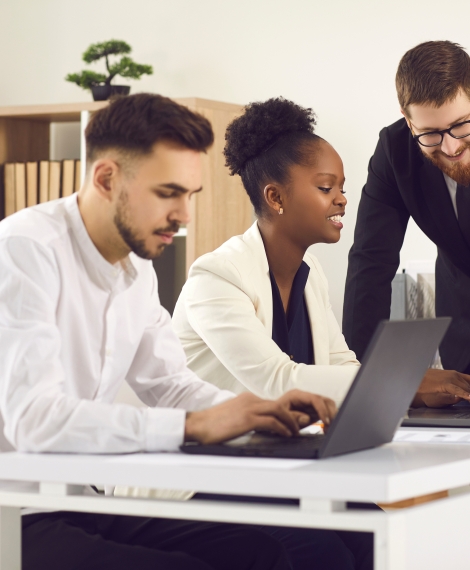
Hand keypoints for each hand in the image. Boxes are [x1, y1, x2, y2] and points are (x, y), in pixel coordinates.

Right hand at [184, 389, 336, 444]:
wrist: (196, 425)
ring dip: (291, 422)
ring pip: (279, 410)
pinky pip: (271, 421)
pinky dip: (282, 428)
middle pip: (281, 404)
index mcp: (249, 400)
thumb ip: (250, 419)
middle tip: (304, 426)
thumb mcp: (235, 419)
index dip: (289, 414)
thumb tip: (265, 428)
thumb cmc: (213, 426)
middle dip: (295, 415)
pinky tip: (286, 435)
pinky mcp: (246, 418)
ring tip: (297, 432)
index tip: (297, 423)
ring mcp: (249, 407)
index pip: (275, 403)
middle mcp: (251, 400)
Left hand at [412, 369, 469, 407]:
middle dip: (469, 394)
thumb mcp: (432, 399)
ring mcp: (453, 373)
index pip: (462, 392)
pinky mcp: (454, 373)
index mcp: (446, 383)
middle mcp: (451, 376)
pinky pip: (466, 377)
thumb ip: (447, 398)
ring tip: (469, 396)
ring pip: (468, 382)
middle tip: (469, 400)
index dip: (468, 396)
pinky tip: (469, 386)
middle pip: (467, 387)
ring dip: (469, 389)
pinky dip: (469, 382)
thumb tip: (458, 397)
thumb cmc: (424, 393)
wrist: (417, 382)